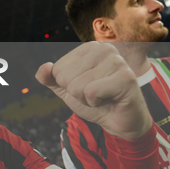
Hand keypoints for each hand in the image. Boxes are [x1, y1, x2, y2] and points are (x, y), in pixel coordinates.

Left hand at [36, 42, 152, 139]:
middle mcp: (105, 49)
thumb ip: (50, 78)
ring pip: (77, 86)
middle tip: (93, 94)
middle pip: (65, 76)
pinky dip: (94, 102)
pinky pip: (91, 92)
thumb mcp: (66, 89)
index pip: (57, 69)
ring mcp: (117, 61)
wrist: (117, 120)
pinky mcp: (126, 78)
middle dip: (75, 92)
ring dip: (85, 99)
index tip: (84, 87)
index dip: (66, 85)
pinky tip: (107, 100)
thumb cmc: (94, 100)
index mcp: (90, 48)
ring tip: (101, 97)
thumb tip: (44, 68)